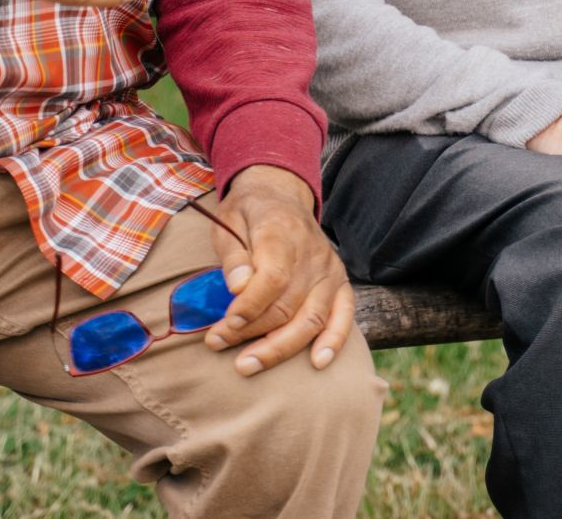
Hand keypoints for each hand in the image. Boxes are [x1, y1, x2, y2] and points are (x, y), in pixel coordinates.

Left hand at [201, 167, 358, 375]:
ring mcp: (330, 270)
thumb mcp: (228, 221)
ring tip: (248, 365)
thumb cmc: (249, 213)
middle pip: (288, 305)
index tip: (224, 325)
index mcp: (282, 233)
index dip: (249, 307)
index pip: (273, 278)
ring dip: (280, 348)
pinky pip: (343, 315)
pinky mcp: (340, 283)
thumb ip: (233, 255)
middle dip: (251, 333)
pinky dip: (333, 340)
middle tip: (218, 344)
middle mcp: (313, 254)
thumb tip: (238, 288)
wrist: (282, 196)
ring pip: (311, 318)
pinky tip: (317, 363)